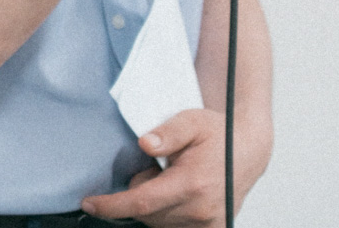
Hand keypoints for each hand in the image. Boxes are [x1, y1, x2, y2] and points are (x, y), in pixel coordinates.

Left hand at [81, 108, 235, 226]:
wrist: (248, 151)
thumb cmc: (218, 134)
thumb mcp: (191, 120)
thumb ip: (168, 132)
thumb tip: (145, 143)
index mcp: (193, 184)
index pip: (142, 202)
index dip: (112, 205)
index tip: (90, 203)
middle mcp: (201, 210)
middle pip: (147, 213)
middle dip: (137, 193)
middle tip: (154, 168)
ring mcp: (208, 224)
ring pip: (158, 222)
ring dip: (153, 204)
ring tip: (169, 178)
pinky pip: (173, 227)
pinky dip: (166, 213)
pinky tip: (174, 194)